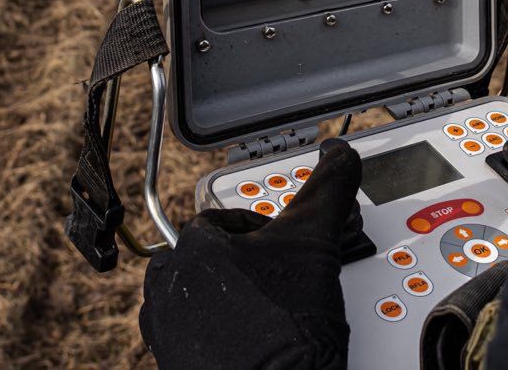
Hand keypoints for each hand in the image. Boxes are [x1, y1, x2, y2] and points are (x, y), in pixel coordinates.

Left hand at [139, 140, 360, 369]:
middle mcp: (166, 291)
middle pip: (206, 259)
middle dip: (242, 264)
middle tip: (277, 278)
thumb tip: (340, 158)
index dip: (257, 228)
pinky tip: (255, 340)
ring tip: (268, 311)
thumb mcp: (314, 244)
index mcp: (189, 250)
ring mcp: (167, 334)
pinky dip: (222, 333)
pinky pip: (196, 336)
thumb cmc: (285, 328)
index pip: (218, 220)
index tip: (279, 245)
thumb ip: (326, 192)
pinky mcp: (176, 366)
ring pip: (198, 298)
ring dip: (230, 298)